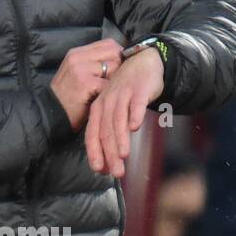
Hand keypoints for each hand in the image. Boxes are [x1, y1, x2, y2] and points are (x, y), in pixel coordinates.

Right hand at [49, 40, 126, 130]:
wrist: (50, 115)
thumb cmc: (67, 98)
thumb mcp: (76, 73)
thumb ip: (93, 63)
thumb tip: (120, 58)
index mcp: (77, 53)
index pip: (108, 43)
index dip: (118, 55)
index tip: (119, 68)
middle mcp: (78, 56)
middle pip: (114, 52)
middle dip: (119, 68)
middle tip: (113, 82)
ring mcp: (80, 68)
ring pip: (113, 67)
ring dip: (114, 81)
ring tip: (105, 92)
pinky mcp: (85, 83)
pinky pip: (108, 84)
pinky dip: (108, 94)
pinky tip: (101, 100)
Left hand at [84, 47, 164, 176]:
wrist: (143, 63)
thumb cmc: (128, 93)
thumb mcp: (114, 111)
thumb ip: (112, 134)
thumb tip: (110, 164)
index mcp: (99, 108)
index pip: (93, 133)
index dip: (95, 152)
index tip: (99, 170)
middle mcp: (108, 101)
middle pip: (105, 130)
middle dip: (110, 153)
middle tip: (117, 172)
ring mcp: (123, 94)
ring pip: (118, 119)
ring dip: (121, 138)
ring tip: (123, 155)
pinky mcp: (139, 89)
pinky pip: (136, 103)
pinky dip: (135, 114)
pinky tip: (136, 126)